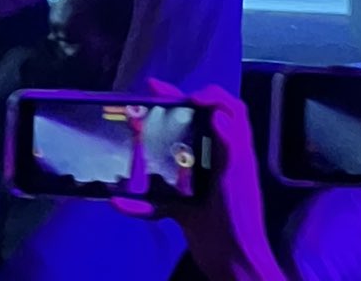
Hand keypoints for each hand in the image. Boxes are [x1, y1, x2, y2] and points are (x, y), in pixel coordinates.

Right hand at [112, 81, 283, 280]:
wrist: (234, 263)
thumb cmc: (240, 217)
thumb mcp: (238, 177)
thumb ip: (231, 145)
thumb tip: (217, 112)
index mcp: (232, 152)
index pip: (229, 112)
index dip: (212, 97)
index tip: (188, 97)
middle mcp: (215, 163)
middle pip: (194, 126)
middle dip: (171, 109)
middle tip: (147, 96)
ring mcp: (197, 185)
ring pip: (171, 157)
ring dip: (149, 147)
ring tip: (128, 133)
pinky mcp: (183, 208)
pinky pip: (156, 200)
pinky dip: (139, 203)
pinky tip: (120, 203)